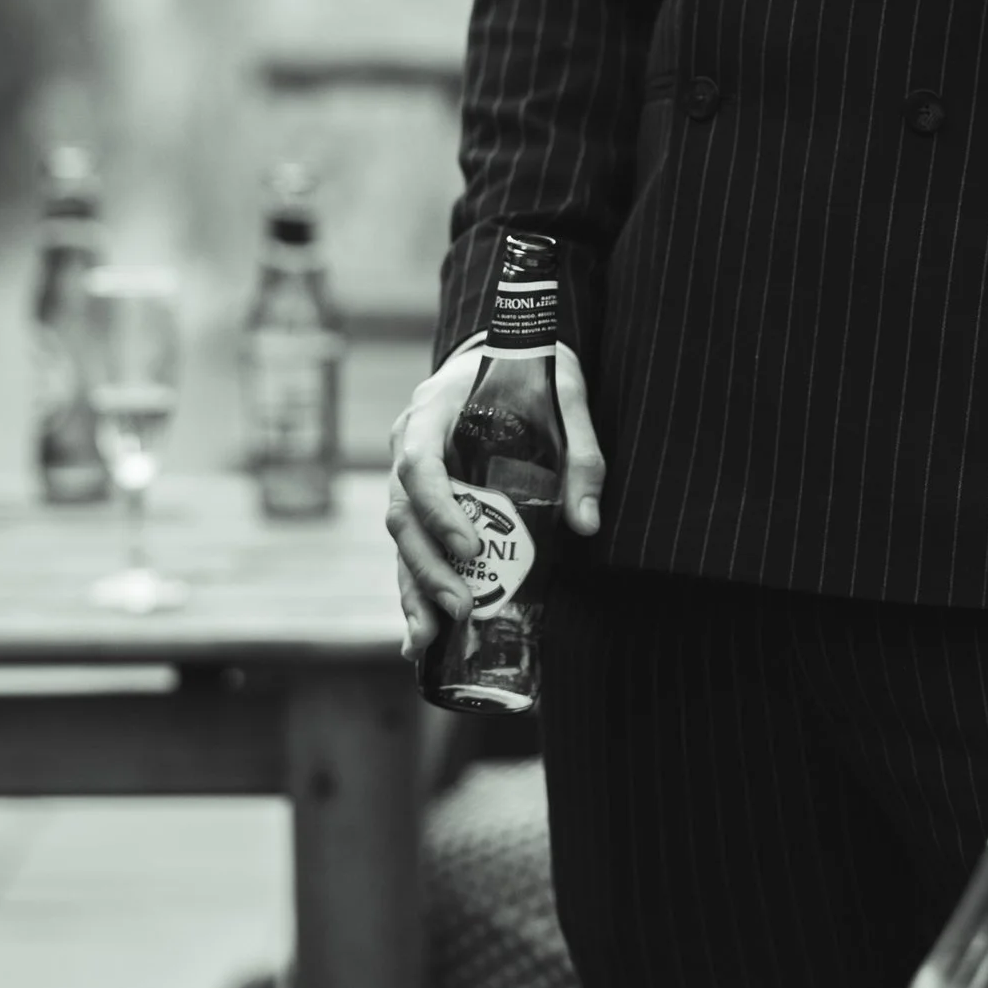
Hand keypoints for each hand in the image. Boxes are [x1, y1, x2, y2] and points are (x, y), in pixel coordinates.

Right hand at [386, 336, 603, 659]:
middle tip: (460, 608)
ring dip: (414, 588)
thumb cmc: (534, 370)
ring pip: (399, 537)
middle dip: (427, 566)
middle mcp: (408, 443)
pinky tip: (422, 636)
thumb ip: (581, 454)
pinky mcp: (422, 500)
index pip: (419, 462)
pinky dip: (414, 590)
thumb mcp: (566, 397)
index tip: (470, 547)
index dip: (438, 509)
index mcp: (433, 410)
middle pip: (403, 512)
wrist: (508, 350)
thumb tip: (587, 523)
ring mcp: (408, 474)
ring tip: (429, 638)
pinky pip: (411, 547)